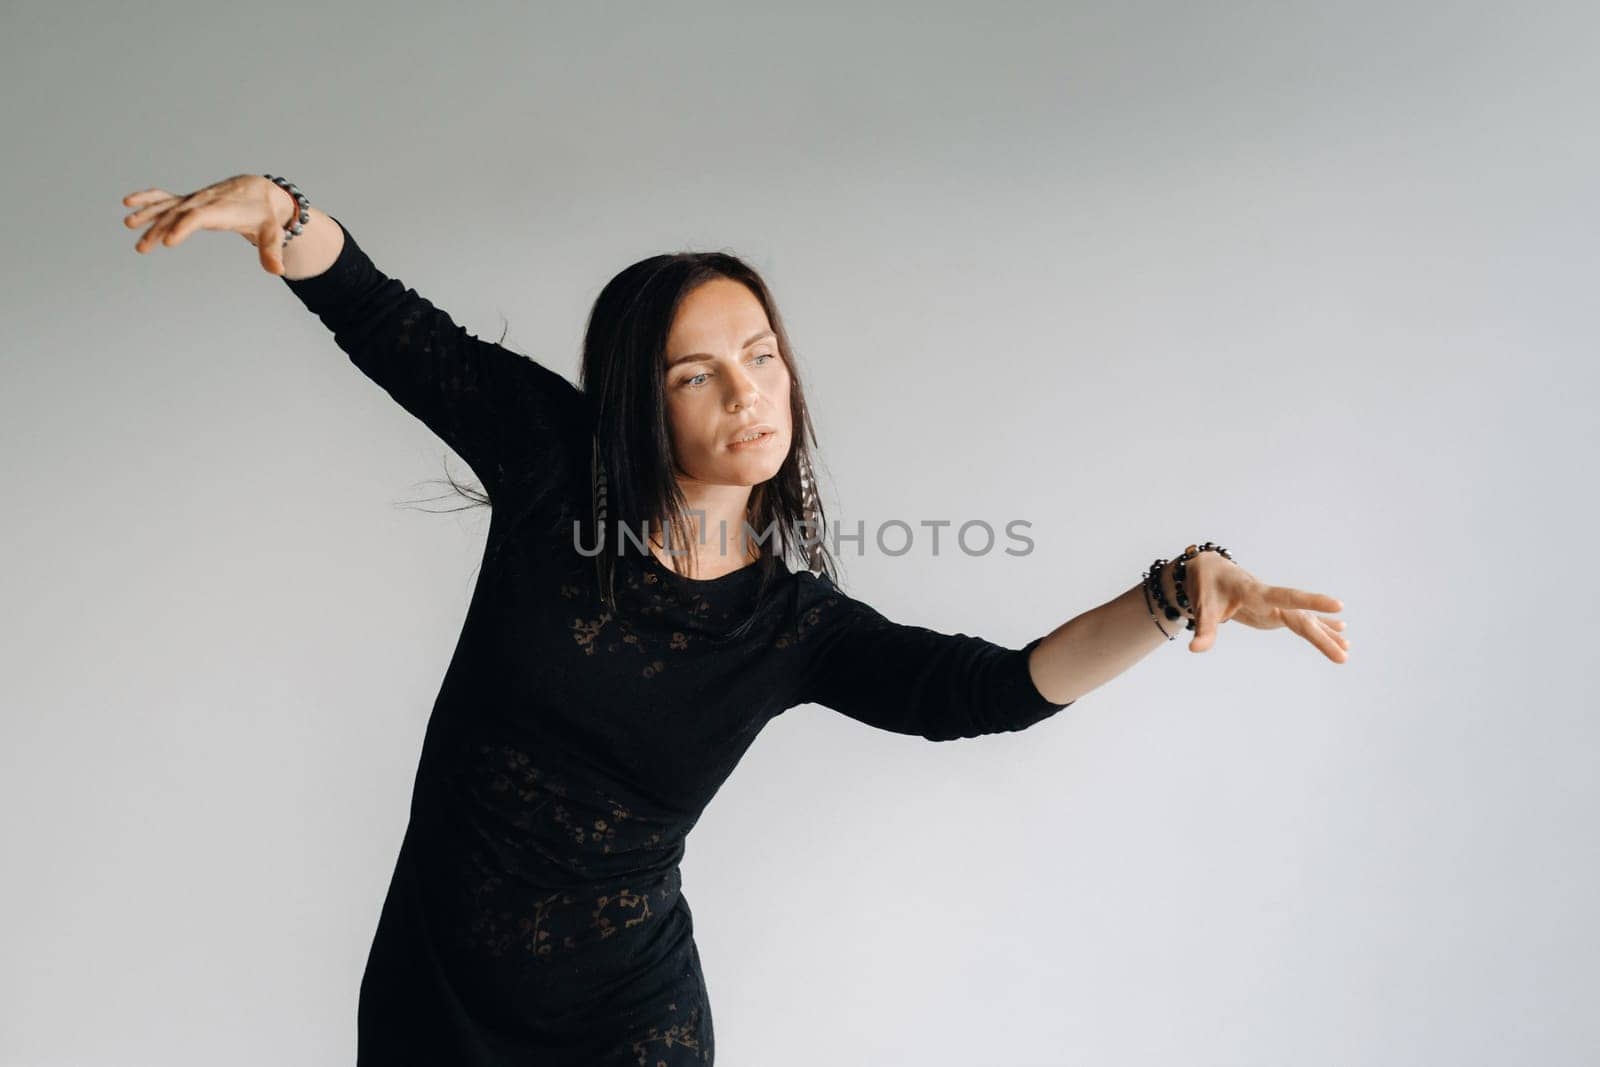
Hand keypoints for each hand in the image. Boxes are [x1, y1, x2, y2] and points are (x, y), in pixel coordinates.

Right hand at [121, 174, 293, 274]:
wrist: (261, 193)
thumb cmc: (266, 216)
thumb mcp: (273, 233)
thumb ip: (272, 251)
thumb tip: (277, 270)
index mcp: (224, 209)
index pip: (200, 217)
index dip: (184, 227)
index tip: (168, 241)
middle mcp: (206, 202)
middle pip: (178, 214)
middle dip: (159, 228)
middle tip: (142, 247)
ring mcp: (196, 200)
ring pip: (169, 206)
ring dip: (148, 215)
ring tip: (129, 225)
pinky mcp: (191, 201)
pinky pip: (167, 198)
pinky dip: (149, 199)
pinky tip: (129, 203)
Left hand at [1180, 552, 1349, 661]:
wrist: (1209, 568)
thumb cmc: (1206, 584)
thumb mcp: (1202, 607)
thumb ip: (1204, 628)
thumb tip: (1196, 649)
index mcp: (1255, 592)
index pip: (1287, 597)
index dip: (1311, 601)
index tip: (1338, 605)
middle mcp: (1270, 598)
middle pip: (1301, 618)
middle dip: (1322, 636)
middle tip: (1343, 656)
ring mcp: (1274, 605)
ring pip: (1304, 620)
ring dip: (1325, 634)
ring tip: (1347, 650)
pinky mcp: (1274, 611)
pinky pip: (1300, 620)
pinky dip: (1319, 626)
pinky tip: (1340, 631)